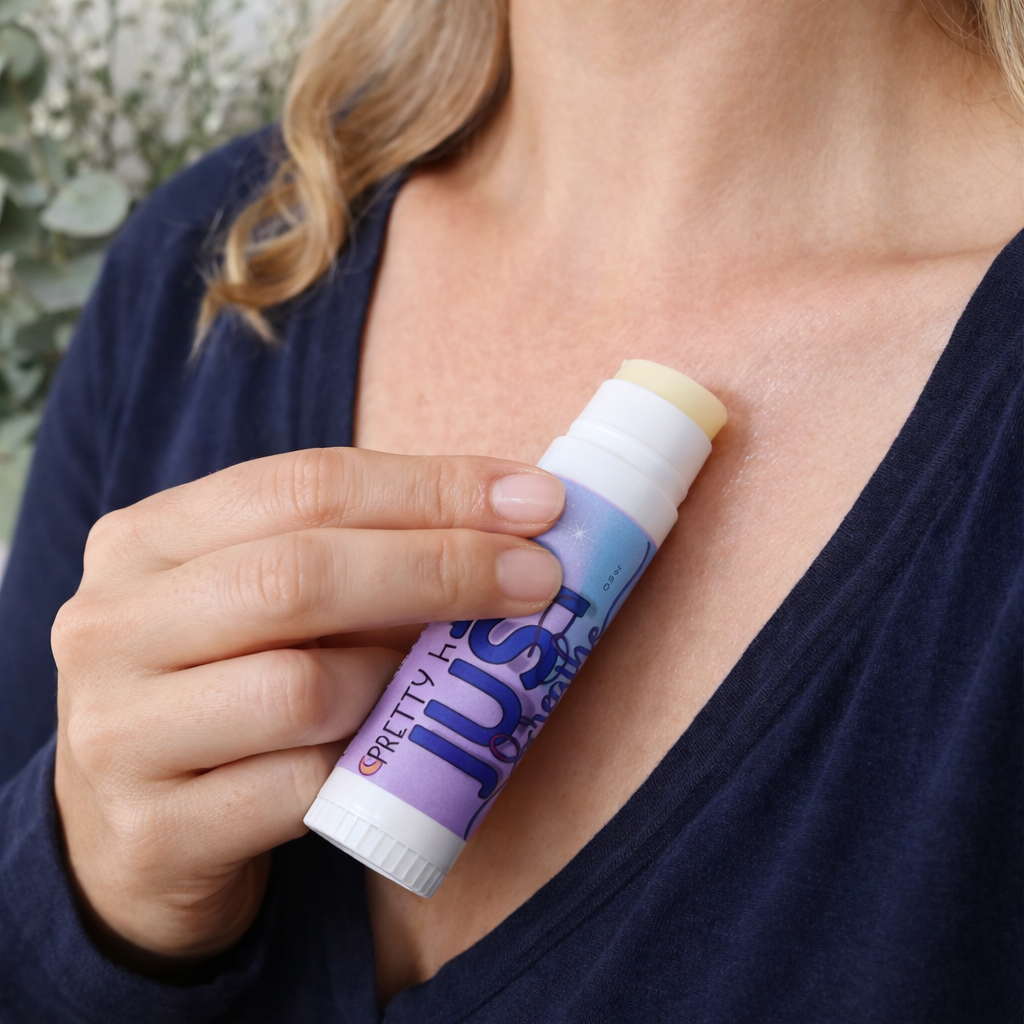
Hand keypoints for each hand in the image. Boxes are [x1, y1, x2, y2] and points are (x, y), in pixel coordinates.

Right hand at [52, 448, 563, 964]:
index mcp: (145, 540)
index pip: (305, 485)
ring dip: (400, 681)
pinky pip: (297, 789)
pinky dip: (362, 768)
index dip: (432, 487)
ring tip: (439, 680)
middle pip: (300, 574)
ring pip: (302, 687)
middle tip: (539, 578)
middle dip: (442, 567)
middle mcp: (110, 624)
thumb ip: (355, 560)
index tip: (536, 501)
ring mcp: (116, 732)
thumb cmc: (227, 692)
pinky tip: (382, 758)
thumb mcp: (264, 608)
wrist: (134, 838)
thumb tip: (509, 532)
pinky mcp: (151, 833)